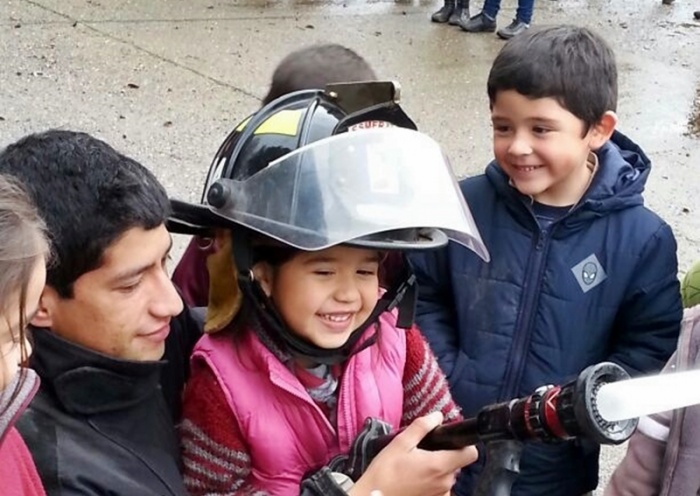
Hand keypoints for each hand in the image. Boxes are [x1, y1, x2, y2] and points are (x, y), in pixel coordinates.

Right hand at [349, 412, 477, 495]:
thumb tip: (438, 416)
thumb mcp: (401, 443)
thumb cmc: (385, 471)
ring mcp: (440, 494)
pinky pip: (440, 487)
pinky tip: (416, 479)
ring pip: (448, 475)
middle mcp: (445, 482)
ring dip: (438, 469)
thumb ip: (422, 427)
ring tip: (416, 466)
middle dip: (445, 455)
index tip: (450, 440)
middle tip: (423, 452)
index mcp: (439, 465)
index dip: (464, 444)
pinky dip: (432, 481)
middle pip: (457, 463)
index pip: (470, 454)